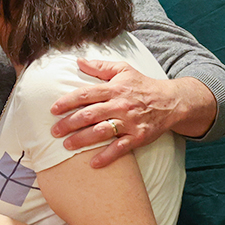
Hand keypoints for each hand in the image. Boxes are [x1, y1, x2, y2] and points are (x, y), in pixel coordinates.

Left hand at [49, 60, 192, 167]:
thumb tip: (79, 61)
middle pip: (89, 115)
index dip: (67, 102)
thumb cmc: (143, 85)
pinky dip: (106, 157)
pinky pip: (120, 149)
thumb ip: (100, 66)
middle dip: (69, 124)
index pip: (85, 94)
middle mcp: (120, 105)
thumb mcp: (123, 70)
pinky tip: (93, 163)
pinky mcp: (138, 137)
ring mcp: (129, 122)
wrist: (171, 101)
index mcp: (114, 89)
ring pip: (101, 132)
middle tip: (54, 132)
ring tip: (67, 145)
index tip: (53, 109)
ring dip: (82, 140)